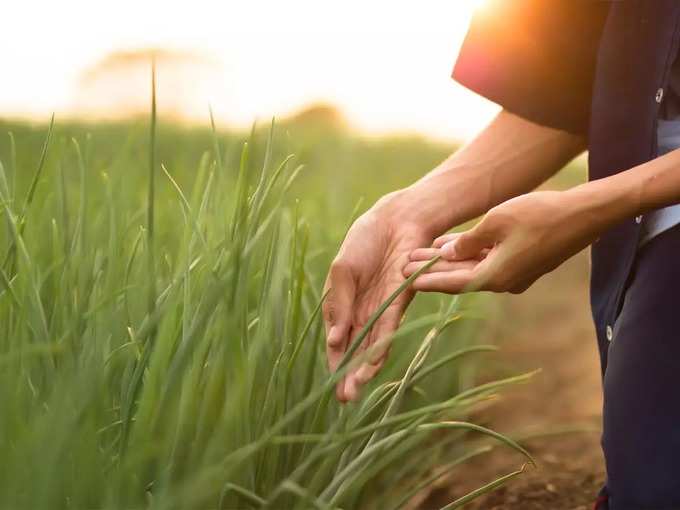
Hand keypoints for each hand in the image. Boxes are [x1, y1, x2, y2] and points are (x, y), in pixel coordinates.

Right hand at [324, 195, 431, 401]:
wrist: (394, 219)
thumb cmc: (364, 241)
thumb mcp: (342, 272)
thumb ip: (338, 304)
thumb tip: (333, 340)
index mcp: (347, 306)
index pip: (338, 341)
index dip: (335, 362)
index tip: (330, 385)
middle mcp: (365, 312)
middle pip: (356, 350)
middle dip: (349, 374)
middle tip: (343, 400)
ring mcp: (383, 309)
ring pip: (372, 346)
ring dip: (364, 369)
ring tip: (354, 390)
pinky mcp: (400, 301)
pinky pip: (389, 328)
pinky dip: (380, 346)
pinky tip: (373, 364)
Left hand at [404, 191, 600, 293]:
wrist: (584, 214)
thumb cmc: (539, 214)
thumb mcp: (496, 222)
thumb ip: (468, 241)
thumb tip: (448, 253)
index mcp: (495, 277)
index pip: (452, 283)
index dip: (426, 280)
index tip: (403, 281)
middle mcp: (504, 282)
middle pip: (459, 277)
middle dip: (432, 270)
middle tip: (404, 265)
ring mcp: (515, 275)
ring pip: (473, 268)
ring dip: (449, 261)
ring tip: (422, 254)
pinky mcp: (523, 264)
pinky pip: (488, 261)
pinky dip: (469, 254)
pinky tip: (451, 245)